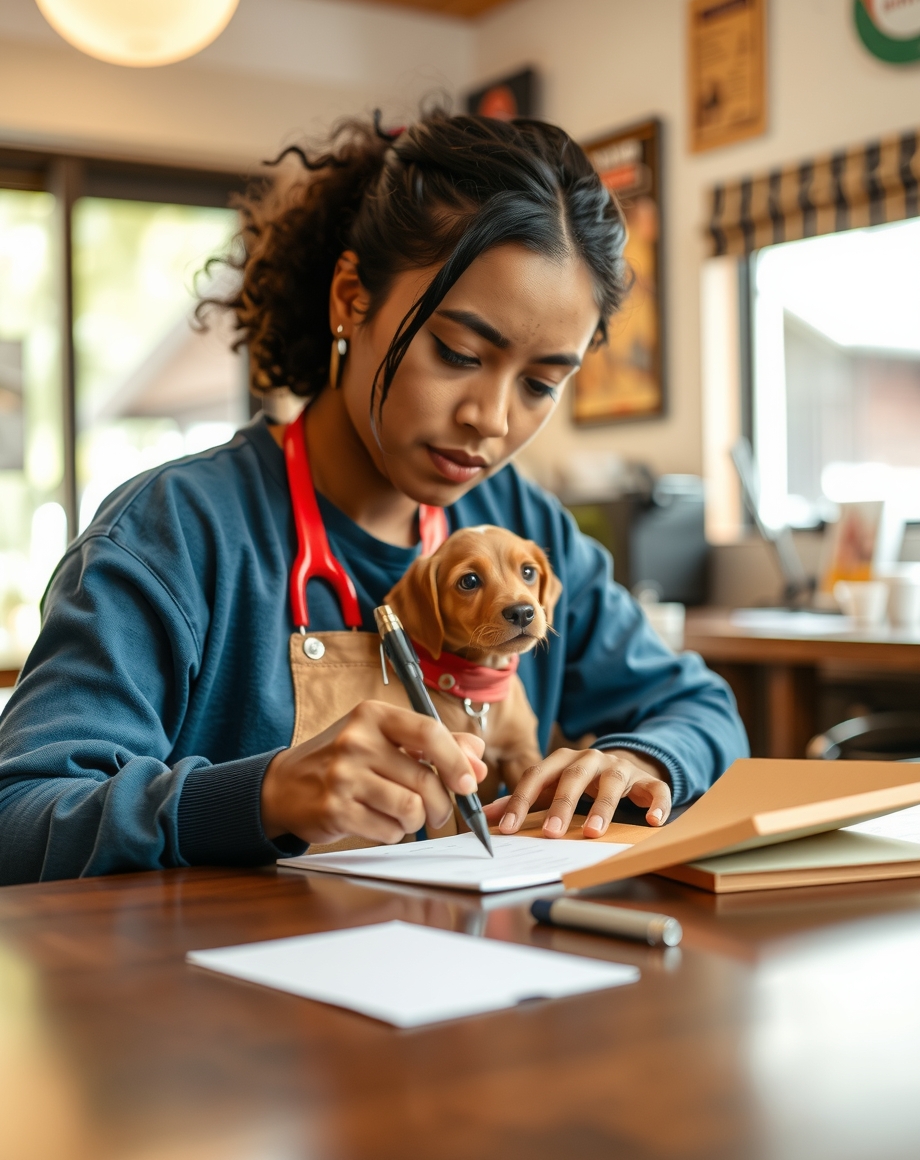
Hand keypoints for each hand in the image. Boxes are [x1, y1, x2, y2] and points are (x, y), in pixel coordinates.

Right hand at [261, 700, 486, 845]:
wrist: (284, 785)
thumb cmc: (345, 759)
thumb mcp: (384, 738)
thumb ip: (433, 744)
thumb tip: (478, 757)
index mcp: (373, 715)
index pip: (429, 732)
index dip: (457, 760)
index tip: (470, 782)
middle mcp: (356, 741)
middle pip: (425, 779)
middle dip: (443, 804)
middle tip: (441, 812)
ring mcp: (343, 776)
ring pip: (411, 809)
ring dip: (417, 821)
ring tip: (406, 816)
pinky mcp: (335, 810)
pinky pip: (389, 830)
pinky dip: (395, 832)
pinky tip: (381, 822)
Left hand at [482, 747, 670, 838]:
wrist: (624, 764)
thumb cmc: (580, 781)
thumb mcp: (551, 786)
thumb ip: (523, 800)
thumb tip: (488, 817)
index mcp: (562, 760)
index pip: (536, 776)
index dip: (520, 801)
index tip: (508, 829)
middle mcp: (590, 759)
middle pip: (573, 778)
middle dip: (561, 805)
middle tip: (550, 833)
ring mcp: (620, 767)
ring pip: (613, 782)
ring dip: (603, 807)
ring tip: (594, 833)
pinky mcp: (647, 779)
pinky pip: (655, 788)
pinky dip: (656, 804)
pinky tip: (652, 821)